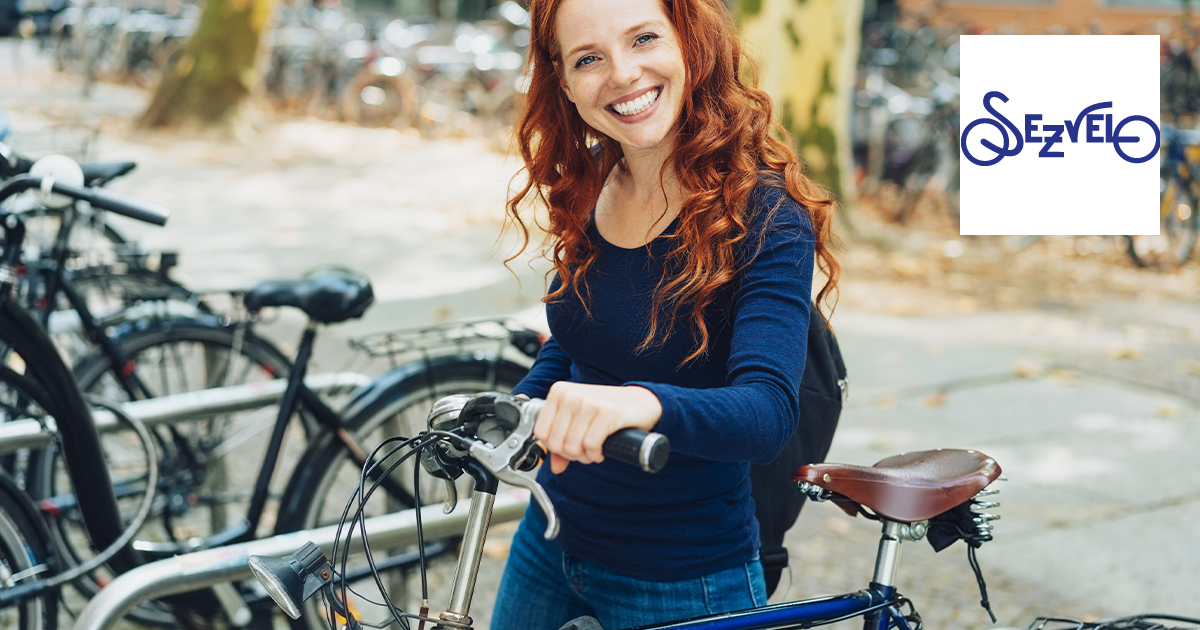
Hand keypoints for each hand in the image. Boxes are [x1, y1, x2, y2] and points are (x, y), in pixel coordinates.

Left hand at [535, 382, 661, 473]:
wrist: (641, 401)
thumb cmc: (608, 410)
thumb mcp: (580, 422)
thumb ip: (563, 442)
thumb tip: (555, 467)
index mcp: (559, 392)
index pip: (541, 432)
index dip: (554, 448)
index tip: (568, 447)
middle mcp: (571, 395)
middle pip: (556, 443)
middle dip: (571, 455)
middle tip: (584, 451)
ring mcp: (589, 403)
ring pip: (572, 446)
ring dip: (585, 456)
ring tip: (594, 450)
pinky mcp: (607, 413)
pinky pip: (590, 445)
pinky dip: (595, 454)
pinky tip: (601, 450)